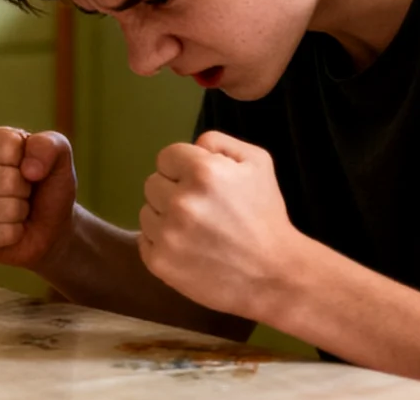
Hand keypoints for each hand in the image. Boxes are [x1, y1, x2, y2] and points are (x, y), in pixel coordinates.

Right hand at [0, 127, 77, 269]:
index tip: (27, 168)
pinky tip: (9, 229)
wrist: (48, 225)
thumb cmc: (47, 184)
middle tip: (23, 192)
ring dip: (20, 213)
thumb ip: (49, 145)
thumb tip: (29, 169)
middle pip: (5, 180)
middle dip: (25, 190)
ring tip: (17, 209)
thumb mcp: (59, 155)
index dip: (28, 161)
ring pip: (3, 209)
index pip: (6, 146)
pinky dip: (11, 234)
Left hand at [136, 131, 309, 322]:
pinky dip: (162, 243)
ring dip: (165, 218)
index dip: (182, 168)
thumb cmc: (266, 216)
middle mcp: (180, 201)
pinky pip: (145, 240)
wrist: (275, 276)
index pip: (166, 157)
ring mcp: (167, 234)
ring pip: (146, 212)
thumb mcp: (257, 163)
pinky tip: (188, 249)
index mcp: (202, 172)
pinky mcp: (160, 262)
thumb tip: (193, 145)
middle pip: (152, 183)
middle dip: (173, 191)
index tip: (200, 184)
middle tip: (201, 209)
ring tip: (196, 231)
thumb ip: (219, 143)